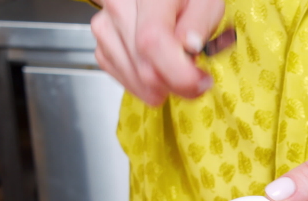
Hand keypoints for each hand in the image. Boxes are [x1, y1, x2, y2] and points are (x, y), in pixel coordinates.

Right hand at [90, 0, 224, 104]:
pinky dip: (147, 86)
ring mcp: (105, 29)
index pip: (153, 42)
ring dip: (163, 86)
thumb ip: (200, 23)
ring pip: (136, 82)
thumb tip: (190, 47)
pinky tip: (158, 69)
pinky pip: (126, 82)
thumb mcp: (205, 2)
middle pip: (145, 69)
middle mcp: (118, 9)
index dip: (179, 73)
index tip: (201, 81)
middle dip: (177, 84)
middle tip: (196, 76)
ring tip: (177, 67)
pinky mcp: (102, 49)